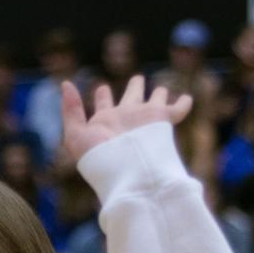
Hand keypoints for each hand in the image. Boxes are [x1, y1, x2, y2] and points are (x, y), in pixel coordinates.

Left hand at [61, 75, 192, 161]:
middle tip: (137, 79)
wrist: (124, 172)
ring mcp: (145, 120)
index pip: (105, 104)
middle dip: (134, 88)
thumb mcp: (76, 134)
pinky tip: (187, 99)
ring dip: (158, 94)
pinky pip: (176, 110)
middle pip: (131, 98)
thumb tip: (66, 84)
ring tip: (162, 89)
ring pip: (154, 100)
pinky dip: (182, 104)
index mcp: (107, 121)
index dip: (103, 96)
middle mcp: (127, 119)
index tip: (102, 89)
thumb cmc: (98, 159)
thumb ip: (71, 110)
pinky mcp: (161, 121)